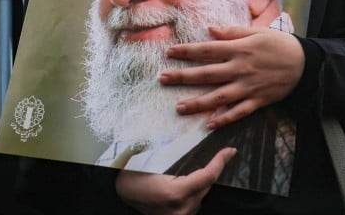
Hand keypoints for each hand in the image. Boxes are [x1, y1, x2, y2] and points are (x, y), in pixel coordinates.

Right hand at [115, 147, 235, 214]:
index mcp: (175, 193)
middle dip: (213, 170)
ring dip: (203, 182)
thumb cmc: (128, 173)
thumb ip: (172, 152)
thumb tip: (191, 136)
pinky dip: (195, 192)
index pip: (207, 177)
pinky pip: (193, 204)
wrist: (114, 191)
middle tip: (220, 154)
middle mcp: (180, 209)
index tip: (230, 151)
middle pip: (206, 187)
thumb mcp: (150, 159)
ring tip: (204, 166)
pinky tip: (191, 182)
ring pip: (201, 196)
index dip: (220, 162)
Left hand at [161, 26, 303, 129]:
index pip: (207, 50)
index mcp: (239, 49)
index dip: (187, 51)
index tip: (169, 53)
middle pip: (207, 74)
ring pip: (219, 96)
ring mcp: (249, 86)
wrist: (305, 64)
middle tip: (163, 79)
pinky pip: (239, 111)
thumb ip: (232, 32)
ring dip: (198, 102)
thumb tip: (209, 29)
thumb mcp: (257, 32)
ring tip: (179, 107)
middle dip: (183, 77)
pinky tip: (210, 124)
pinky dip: (225, 118)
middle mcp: (240, 68)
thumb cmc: (280, 44)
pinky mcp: (258, 100)